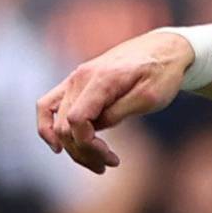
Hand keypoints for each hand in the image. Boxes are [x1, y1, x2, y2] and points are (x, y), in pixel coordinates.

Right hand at [36, 30, 194, 172]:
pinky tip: (57, 146)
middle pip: (65, 125)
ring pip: (54, 120)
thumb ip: (120, 112)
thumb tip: (95, 127)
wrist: (164, 48)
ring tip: (95, 162)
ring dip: (70, 146)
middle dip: (84, 151)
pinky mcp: (74, 83)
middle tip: (110, 163)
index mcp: (101, 80)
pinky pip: (47, 105)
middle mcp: (80, 78)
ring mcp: (74, 79)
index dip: (88, 145)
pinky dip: (47, 127)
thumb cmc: (162, 73)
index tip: (111, 158)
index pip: (77, 120)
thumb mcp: (151, 96)